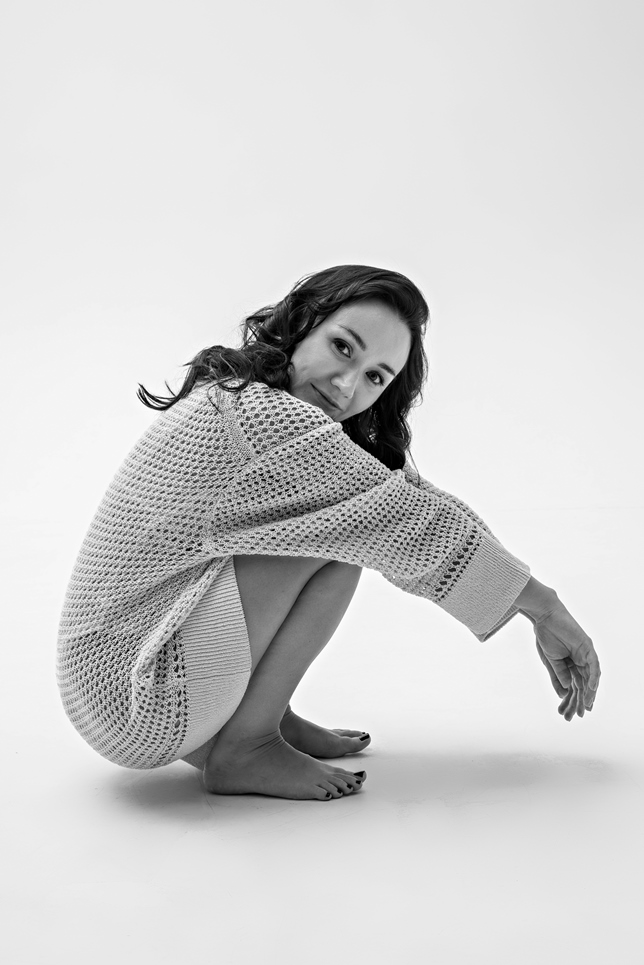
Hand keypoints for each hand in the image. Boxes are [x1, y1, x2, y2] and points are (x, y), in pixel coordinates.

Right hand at [530, 599, 600, 720]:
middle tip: (580, 713)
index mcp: (572, 663)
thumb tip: (566, 692)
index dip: (575, 699)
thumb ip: (558, 676)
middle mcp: (581, 659)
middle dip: (583, 699)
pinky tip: (591, 688)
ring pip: (591, 676)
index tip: (572, 713)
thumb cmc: (546, 635)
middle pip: (585, 683)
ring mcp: (585, 653)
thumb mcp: (550, 661)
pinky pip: (594, 664)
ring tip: (586, 705)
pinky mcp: (587, 646)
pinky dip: (593, 677)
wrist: (544, 617)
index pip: (576, 684)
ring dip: (589, 691)